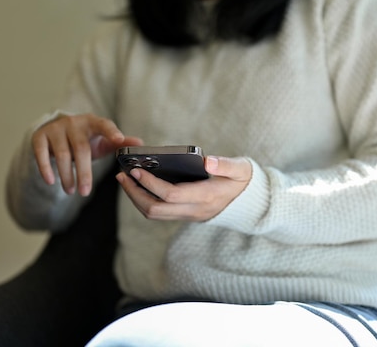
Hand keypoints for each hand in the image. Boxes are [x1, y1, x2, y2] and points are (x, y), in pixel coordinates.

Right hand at [32, 113, 142, 195]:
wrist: (56, 130)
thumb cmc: (85, 138)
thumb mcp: (102, 140)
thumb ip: (120, 142)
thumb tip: (141, 144)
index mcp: (92, 122)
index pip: (104, 125)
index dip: (112, 131)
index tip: (119, 139)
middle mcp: (73, 123)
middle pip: (81, 149)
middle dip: (84, 173)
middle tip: (85, 192)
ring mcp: (55, 128)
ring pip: (62, 154)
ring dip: (67, 175)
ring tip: (71, 191)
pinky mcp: (40, 136)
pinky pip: (40, 154)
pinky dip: (45, 168)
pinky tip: (51, 181)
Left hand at [117, 156, 251, 221]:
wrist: (253, 204)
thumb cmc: (245, 180)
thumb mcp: (241, 169)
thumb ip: (226, 165)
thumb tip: (208, 161)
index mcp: (206, 196)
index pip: (170, 195)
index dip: (150, 184)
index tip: (136, 170)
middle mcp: (195, 210)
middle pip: (155, 210)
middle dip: (135, 194)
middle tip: (122, 175)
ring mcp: (190, 215)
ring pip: (155, 214)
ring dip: (137, 198)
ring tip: (126, 179)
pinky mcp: (186, 214)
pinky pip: (160, 212)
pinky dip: (145, 199)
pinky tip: (140, 184)